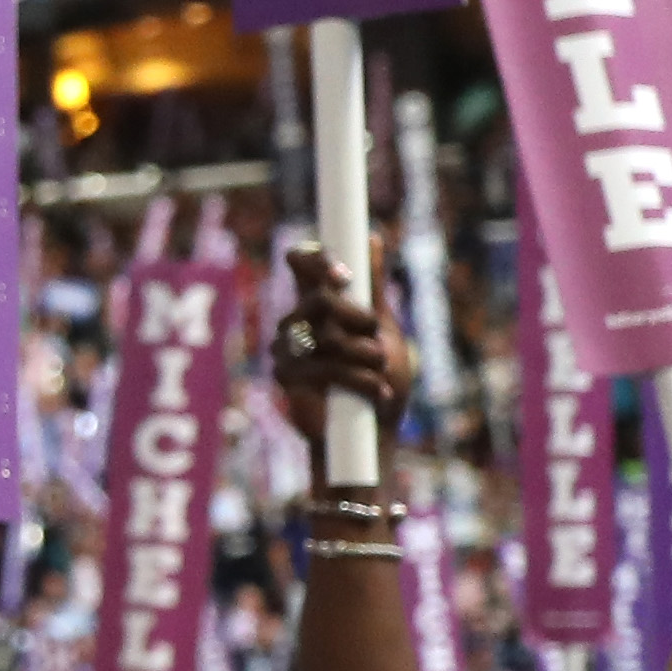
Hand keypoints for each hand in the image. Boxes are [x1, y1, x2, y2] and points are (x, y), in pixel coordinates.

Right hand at [269, 241, 412, 443]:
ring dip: (364, 355)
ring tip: (380, 373)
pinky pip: (323, 366)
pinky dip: (359, 380)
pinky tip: (376, 392)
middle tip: (375, 338)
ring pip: (325, 334)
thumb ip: (374, 287)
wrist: (372, 434)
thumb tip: (373, 236)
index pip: (303, 263)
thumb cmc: (382, 380)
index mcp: (322, 302)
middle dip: (357, 318)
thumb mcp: (385, 329)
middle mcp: (300, 320)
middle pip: (319, 298)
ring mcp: (289, 347)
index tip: (344, 277)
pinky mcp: (286, 375)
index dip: (317, 261)